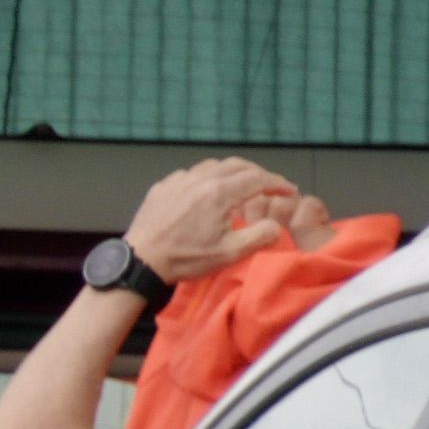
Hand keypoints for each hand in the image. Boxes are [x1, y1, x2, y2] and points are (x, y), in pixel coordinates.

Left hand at [125, 157, 326, 285]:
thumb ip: (260, 236)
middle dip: (257, 173)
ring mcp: (177, 181)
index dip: (278, 183)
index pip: (258, 178)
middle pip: (237, 165)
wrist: (140, 262)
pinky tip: (207, 192)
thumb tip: (276, 225)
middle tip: (268, 186)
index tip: (289, 190)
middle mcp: (199, 179)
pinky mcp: (162, 187)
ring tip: (241, 186)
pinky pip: (190, 175)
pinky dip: (206, 178)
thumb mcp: (229, 253)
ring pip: (213, 166)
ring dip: (232, 172)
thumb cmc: (184, 259)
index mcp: (219, 192)